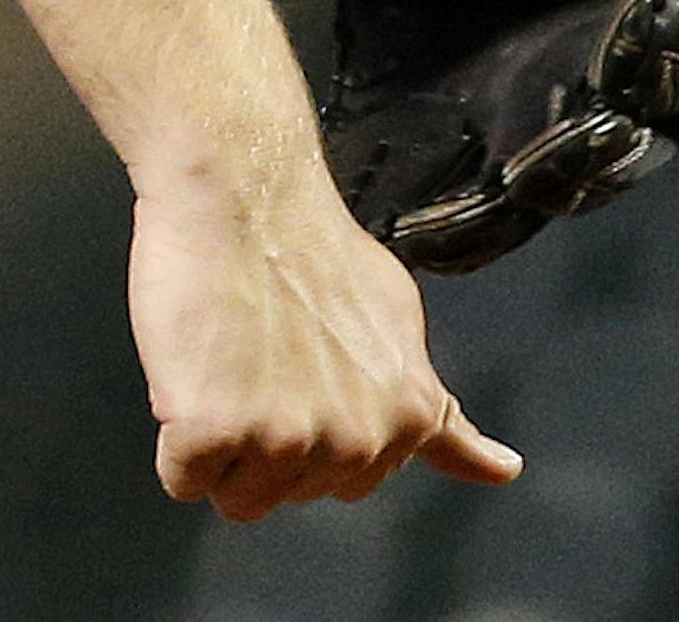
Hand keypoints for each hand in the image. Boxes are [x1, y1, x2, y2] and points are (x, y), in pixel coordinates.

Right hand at [129, 167, 523, 521]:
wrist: (243, 184)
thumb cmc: (308, 242)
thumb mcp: (399, 322)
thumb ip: (439, 410)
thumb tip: (503, 473)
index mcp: (405, 416)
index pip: (348, 485)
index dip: (311, 420)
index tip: (306, 363)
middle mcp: (354, 439)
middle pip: (287, 495)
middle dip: (266, 434)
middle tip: (264, 352)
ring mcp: (283, 438)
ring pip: (233, 495)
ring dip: (220, 438)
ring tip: (231, 357)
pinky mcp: (214, 431)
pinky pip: (181, 476)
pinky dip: (175, 432)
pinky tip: (195, 368)